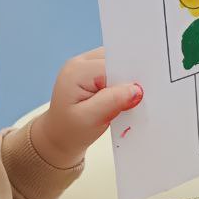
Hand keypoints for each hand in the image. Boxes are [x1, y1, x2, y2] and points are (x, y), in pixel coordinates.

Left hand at [30, 48, 142, 169]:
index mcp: (77, 71)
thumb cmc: (71, 131)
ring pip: (116, 64)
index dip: (128, 78)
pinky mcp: (92, 72)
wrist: (58, 137)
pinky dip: (120, 83)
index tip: (140, 94)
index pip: (111, 66)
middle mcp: (80, 63)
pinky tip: (121, 98)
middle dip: (128, 78)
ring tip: (126, 101)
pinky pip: (113, 71)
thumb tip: (136, 89)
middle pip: (115, 61)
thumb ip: (112, 101)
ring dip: (125, 81)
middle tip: (136, 99)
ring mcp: (85, 66)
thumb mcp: (90, 119)